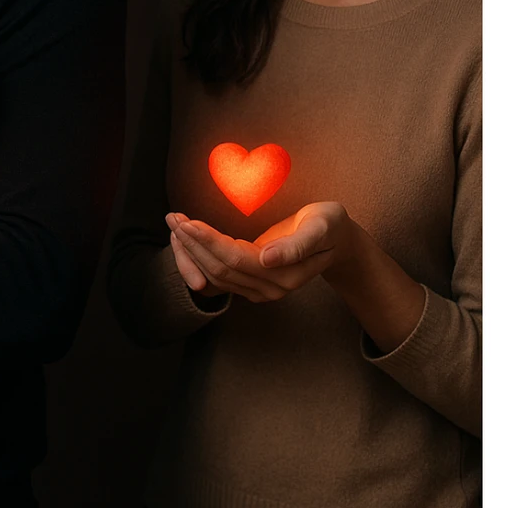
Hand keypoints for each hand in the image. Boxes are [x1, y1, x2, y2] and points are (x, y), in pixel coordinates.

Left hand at [165, 202, 358, 303]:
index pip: (235, 260)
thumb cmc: (328, 226)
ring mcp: (257, 290)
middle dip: (192, 243)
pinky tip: (183, 243)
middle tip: (172, 217)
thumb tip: (268, 259)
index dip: (209, 241)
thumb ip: (298, 244)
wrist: (335, 240)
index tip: (187, 222)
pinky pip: (214, 279)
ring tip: (174, 224)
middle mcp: (267, 289)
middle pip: (219, 269)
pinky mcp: (248, 285)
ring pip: (213, 276)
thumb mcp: (322, 226)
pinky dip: (195, 261)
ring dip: (189, 251)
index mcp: (283, 275)